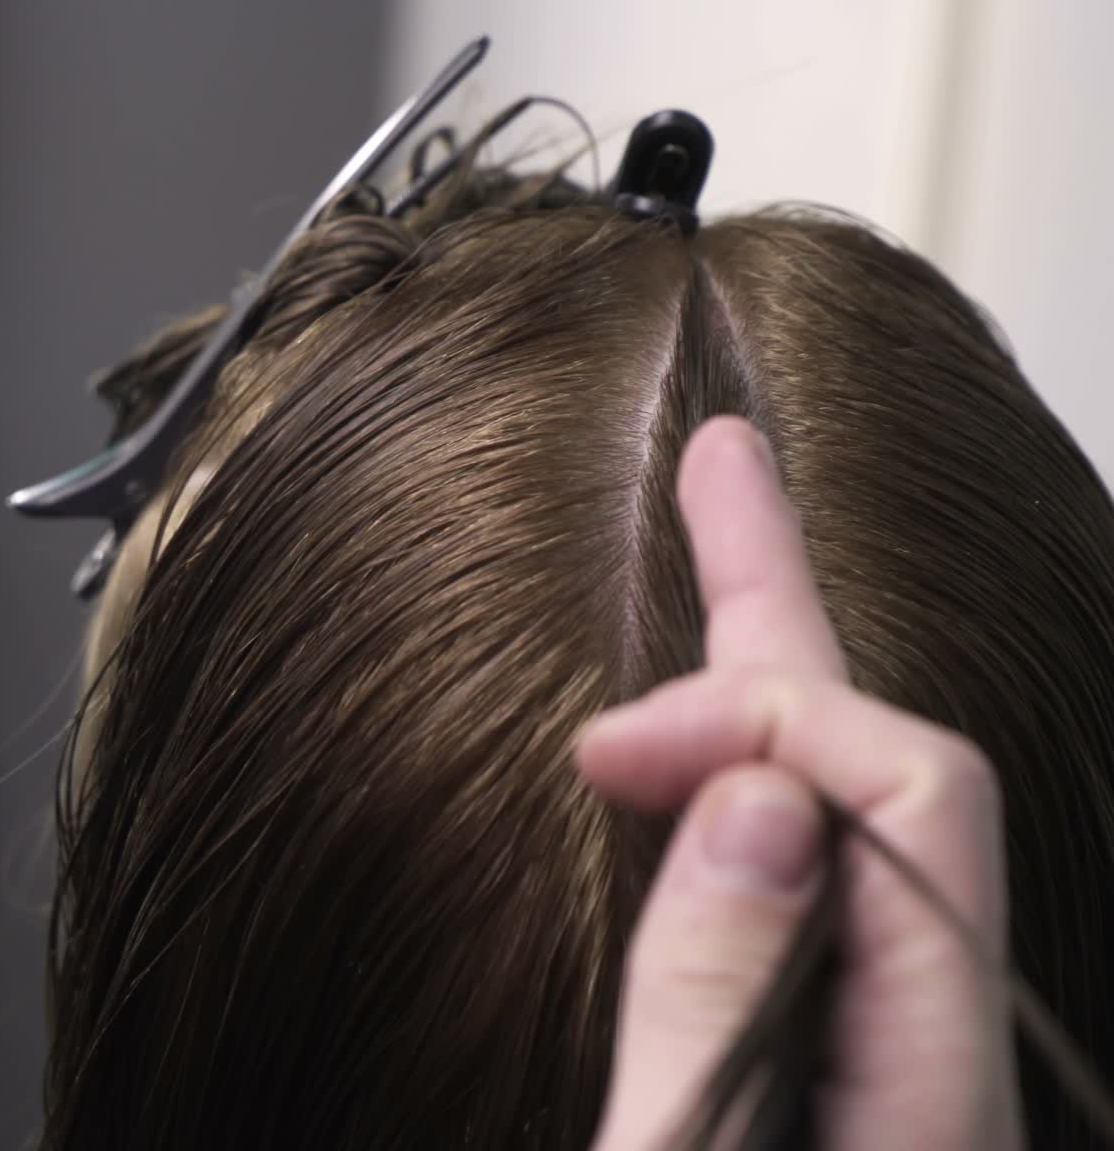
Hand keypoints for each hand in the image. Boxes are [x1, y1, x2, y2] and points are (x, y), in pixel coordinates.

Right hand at [577, 416, 1023, 1149]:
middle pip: (886, 756)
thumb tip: (757, 793)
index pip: (901, 786)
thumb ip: (720, 996)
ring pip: (842, 802)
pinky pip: (801, 864)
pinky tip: (705, 747)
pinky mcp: (826, 1040)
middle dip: (783, 596)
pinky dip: (741, 770)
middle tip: (724, 463)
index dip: (755, 720)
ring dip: (769, 665)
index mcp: (930, 1069)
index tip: (602, 751)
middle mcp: (929, 1029)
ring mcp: (881, 1031)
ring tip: (716, 548)